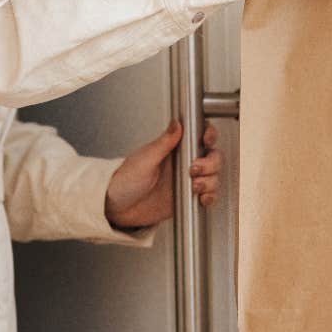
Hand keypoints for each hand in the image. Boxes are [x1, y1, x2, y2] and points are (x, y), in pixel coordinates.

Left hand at [105, 120, 222, 229]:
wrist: (118, 208)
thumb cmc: (124, 181)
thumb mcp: (144, 160)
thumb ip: (163, 143)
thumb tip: (177, 123)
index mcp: (173, 148)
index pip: (199, 135)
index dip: (209, 135)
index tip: (206, 140)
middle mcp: (184, 163)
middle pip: (212, 156)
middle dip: (210, 163)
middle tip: (194, 169)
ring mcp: (187, 180)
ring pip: (214, 176)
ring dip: (210, 181)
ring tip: (194, 186)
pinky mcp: (188, 198)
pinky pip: (209, 195)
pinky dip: (210, 196)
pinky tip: (201, 198)